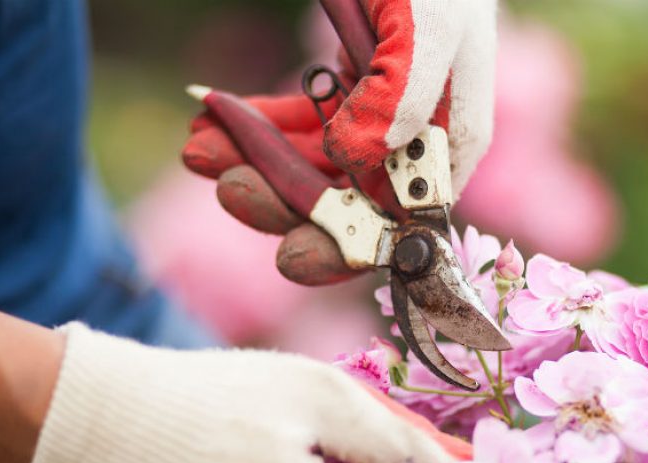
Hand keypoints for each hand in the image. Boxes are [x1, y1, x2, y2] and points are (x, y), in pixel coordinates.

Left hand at [182, 0, 497, 286]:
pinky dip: (254, 125)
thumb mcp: (430, 25)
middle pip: (346, 203)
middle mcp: (415, 143)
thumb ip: (402, 96)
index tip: (290, 253)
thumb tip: (354, 162)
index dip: (348, 246)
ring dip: (254, 163)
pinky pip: (296, 122)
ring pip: (310, 165)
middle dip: (283, 203)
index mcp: (448, 141)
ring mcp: (376, 118)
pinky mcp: (344, 90)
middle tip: (231, 189)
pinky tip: (211, 119)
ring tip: (200, 150)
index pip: (402, 222)